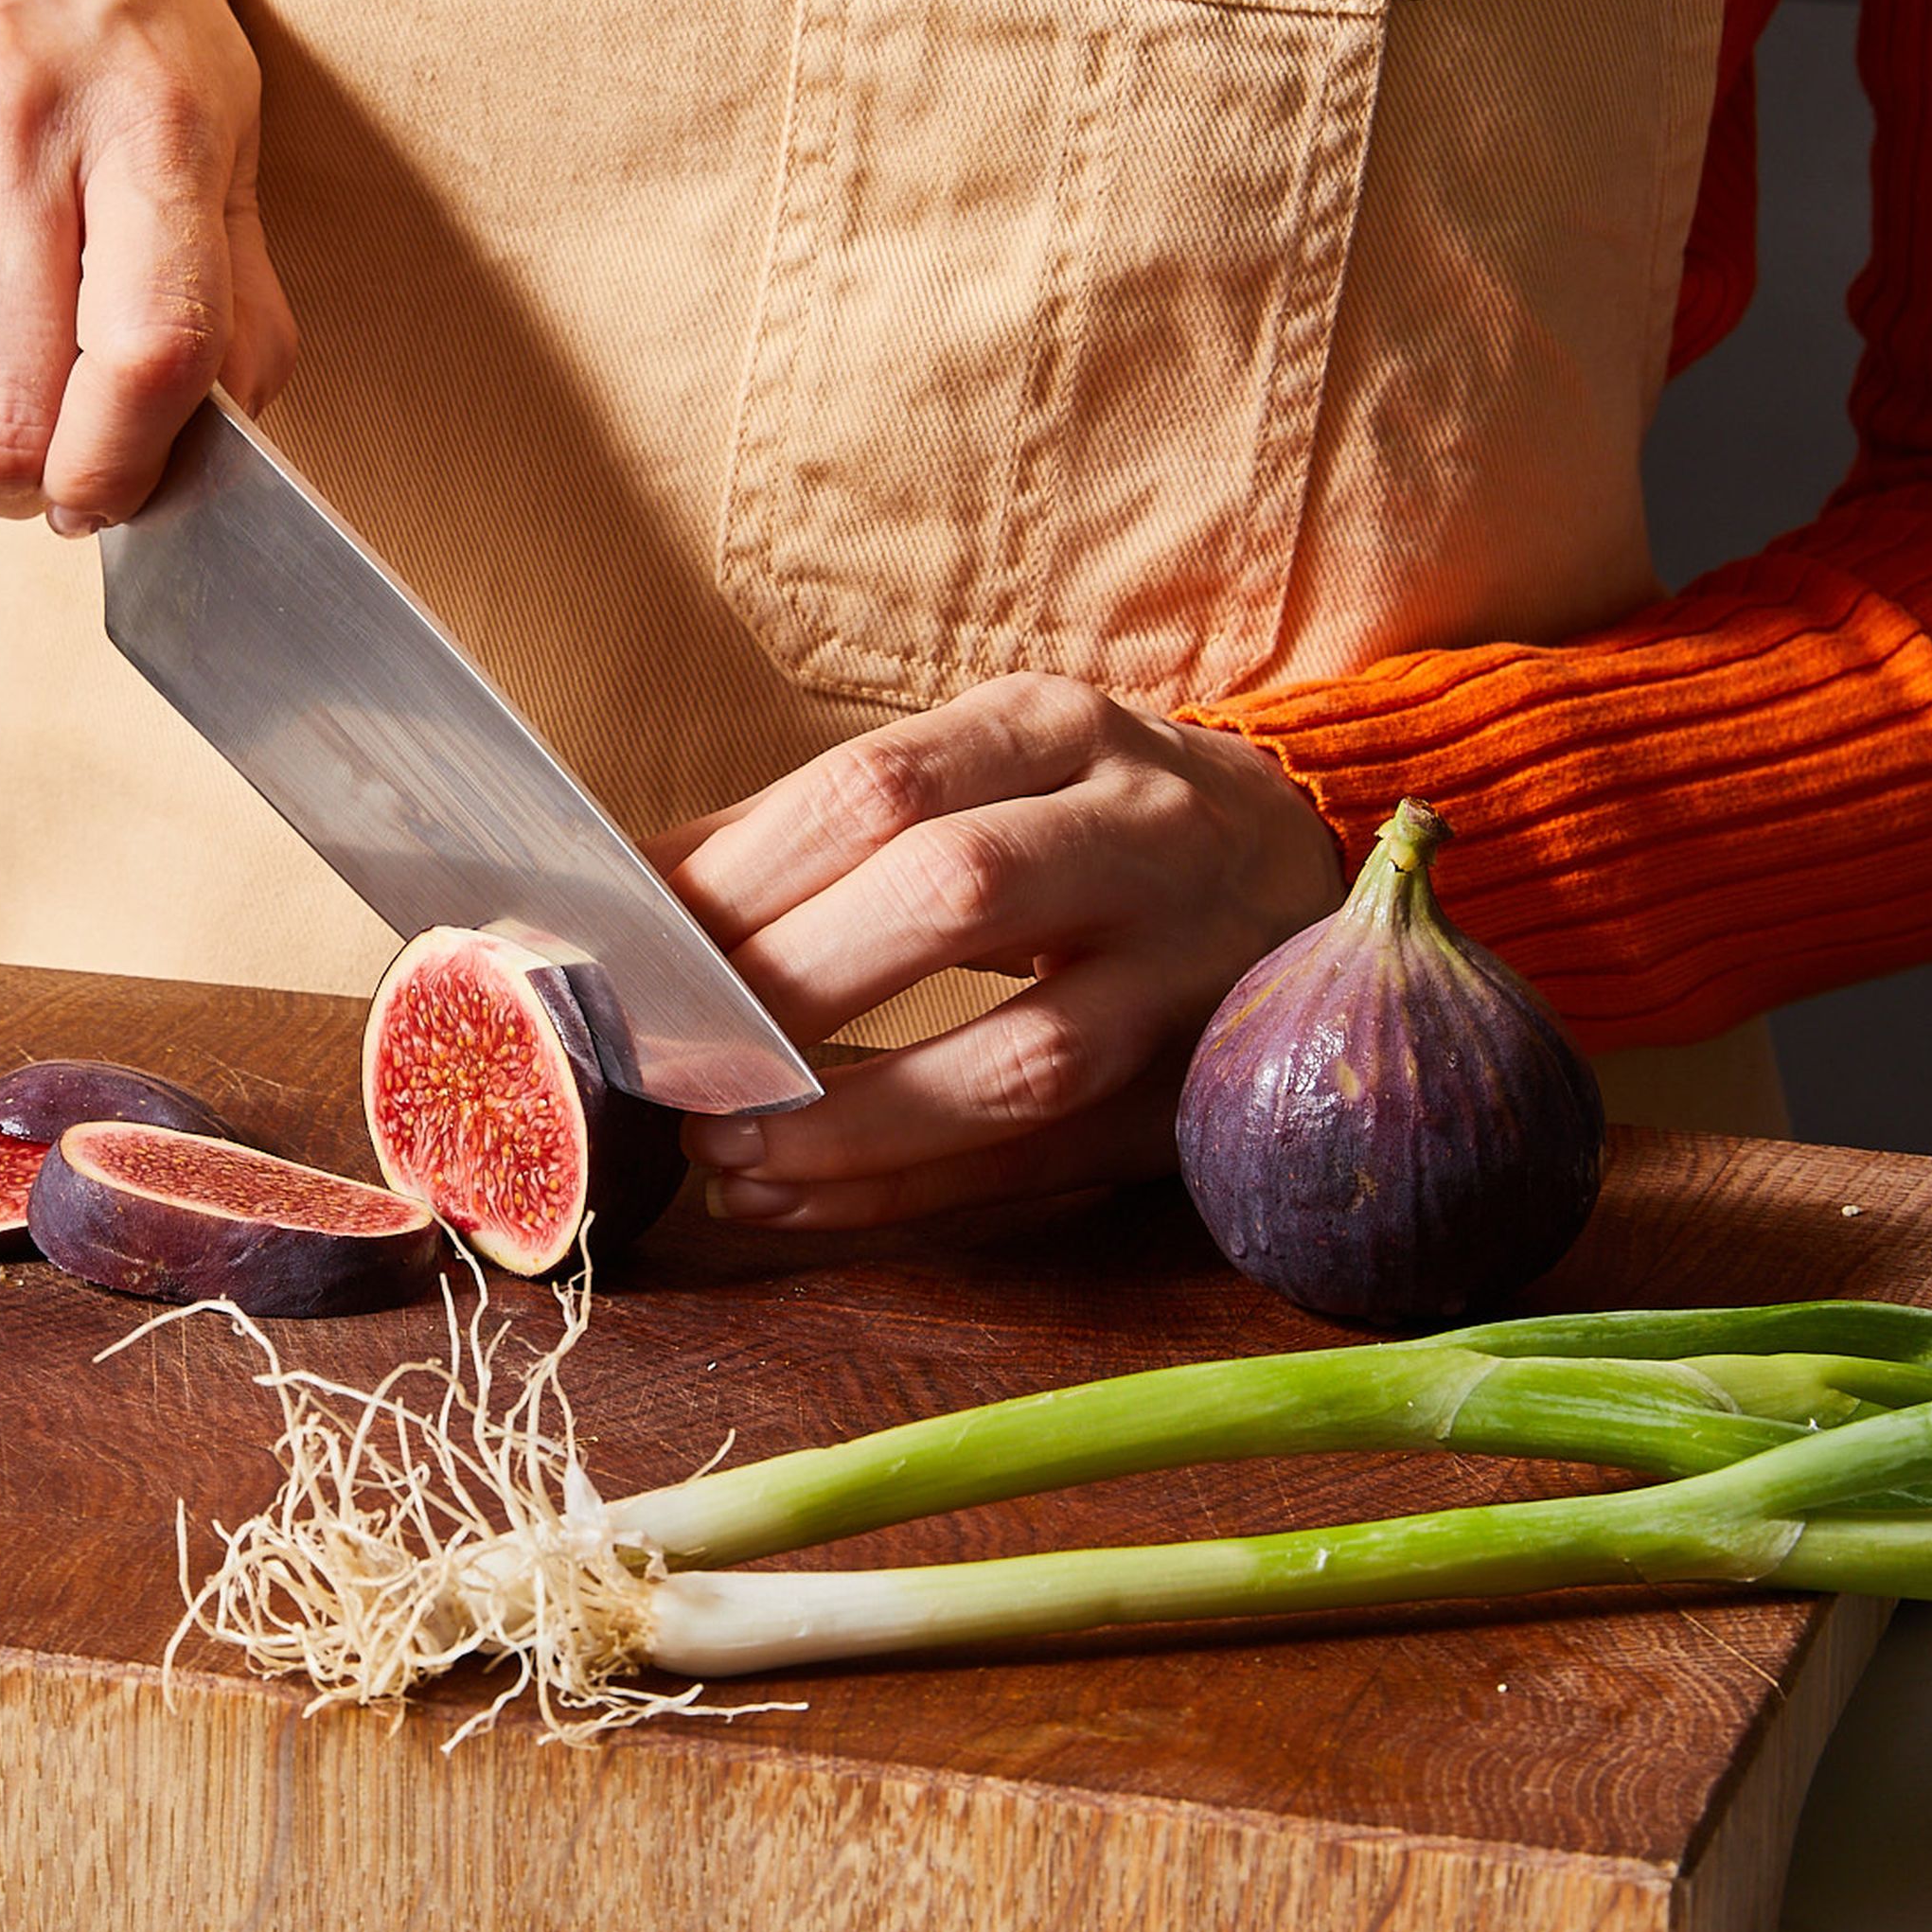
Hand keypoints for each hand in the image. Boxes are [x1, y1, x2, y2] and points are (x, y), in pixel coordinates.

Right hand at [0, 0, 296, 530]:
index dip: (129, 469)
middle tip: (51, 450)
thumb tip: (235, 431)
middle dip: (30, 473)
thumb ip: (236, 281)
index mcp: (146, 120)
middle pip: (0, 416)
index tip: (117, 494)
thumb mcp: (219, 101)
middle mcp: (4, 125)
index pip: (145, 353)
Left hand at [650, 676, 1344, 1227]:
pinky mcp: (1191, 1095)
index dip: (739, 871)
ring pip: (1019, 1055)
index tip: (627, 940)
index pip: (877, 787)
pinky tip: (792, 1202)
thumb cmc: (1085, 819)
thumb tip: (638, 888)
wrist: (1304, 865)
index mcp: (1053, 729)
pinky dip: (900, 1189)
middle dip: (789, 984)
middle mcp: (1136, 834)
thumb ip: (819, 825)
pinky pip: (1036, 1162)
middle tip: (667, 1046)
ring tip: (724, 1148)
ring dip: (849, 1120)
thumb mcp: (980, 769)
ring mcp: (1182, 973)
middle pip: (951, 894)